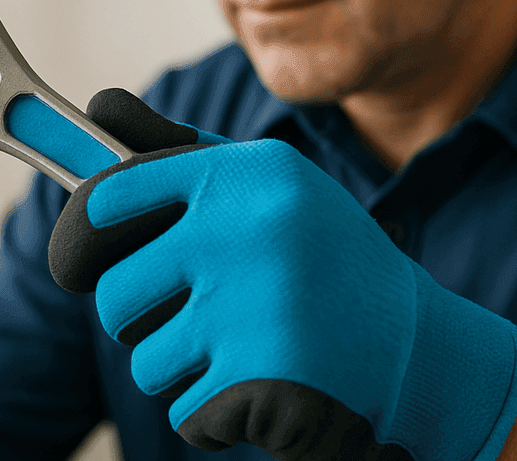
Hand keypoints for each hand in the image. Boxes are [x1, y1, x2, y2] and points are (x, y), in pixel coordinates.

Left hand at [49, 91, 516, 460]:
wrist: (422, 350)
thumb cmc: (326, 259)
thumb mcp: (270, 185)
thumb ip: (182, 152)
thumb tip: (99, 106)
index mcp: (247, 172)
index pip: (111, 196)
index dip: (95, 233)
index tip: (105, 251)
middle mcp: (246, 229)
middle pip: (115, 295)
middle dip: (145, 316)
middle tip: (201, 312)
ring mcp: (254, 307)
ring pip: (145, 361)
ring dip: (184, 367)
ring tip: (246, 345)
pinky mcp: (263, 380)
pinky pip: (184, 411)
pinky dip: (214, 410)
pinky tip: (265, 383)